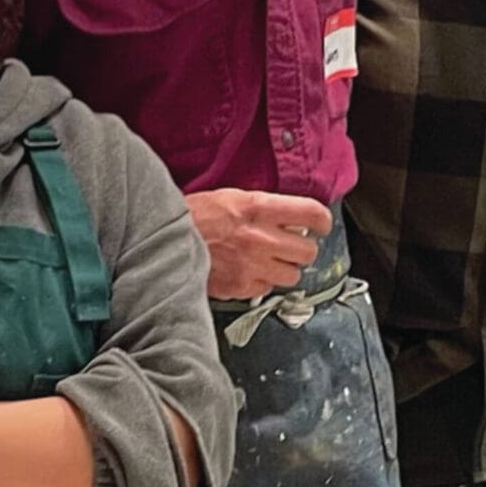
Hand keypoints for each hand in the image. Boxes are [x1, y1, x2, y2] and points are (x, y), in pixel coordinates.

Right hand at [186, 189, 332, 299]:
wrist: (163, 242)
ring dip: (285, 269)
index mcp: (258, 208)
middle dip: (303, 249)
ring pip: (293, 275)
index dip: (322, 221)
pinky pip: (268, 289)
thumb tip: (292, 218)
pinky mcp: (241, 287)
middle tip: (293, 246)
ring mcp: (252, 265)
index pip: (311, 213)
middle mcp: (260, 238)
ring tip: (270, 262)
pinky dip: (262, 283)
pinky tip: (249, 272)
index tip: (321, 226)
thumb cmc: (196, 216)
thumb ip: (263, 207)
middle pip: (308, 251)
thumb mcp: (231, 197)